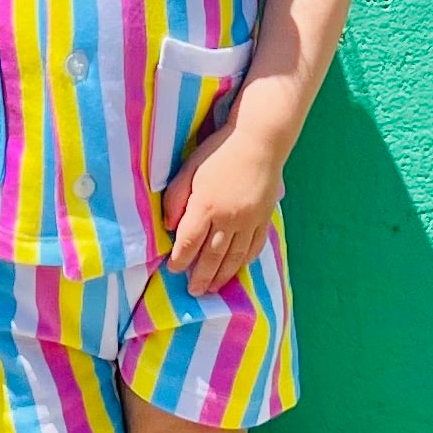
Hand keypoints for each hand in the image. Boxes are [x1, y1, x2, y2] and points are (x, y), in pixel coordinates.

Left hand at [162, 117, 283, 295]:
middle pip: (212, 256)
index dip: (180, 260)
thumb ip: (175, 198)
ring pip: (234, 256)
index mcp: (206, 205)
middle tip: (194, 291)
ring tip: (213, 288)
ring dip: (222, 275)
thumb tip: (168, 227)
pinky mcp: (264, 218)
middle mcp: (228, 218)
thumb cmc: (219, 151)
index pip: (189, 242)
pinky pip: (254, 246)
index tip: (173, 270)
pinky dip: (245, 261)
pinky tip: (238, 268)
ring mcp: (249, 220)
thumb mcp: (189, 169)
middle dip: (201, 277)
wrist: (260, 141)